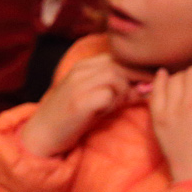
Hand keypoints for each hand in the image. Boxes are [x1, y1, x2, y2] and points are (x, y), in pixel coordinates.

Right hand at [19, 52, 137, 157]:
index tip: (145, 82)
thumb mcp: (94, 97)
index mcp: (82, 66)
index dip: (136, 68)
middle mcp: (79, 71)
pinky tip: (102, 113)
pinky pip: (108, 96)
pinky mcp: (78, 102)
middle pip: (120, 65)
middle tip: (135, 96)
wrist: (41, 135)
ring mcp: (77, 86)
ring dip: (122, 93)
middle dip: (135, 80)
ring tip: (113, 106)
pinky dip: (112, 105)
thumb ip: (119, 88)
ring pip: (116, 78)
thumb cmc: (71, 117)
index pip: (119, 56)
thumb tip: (150, 85)